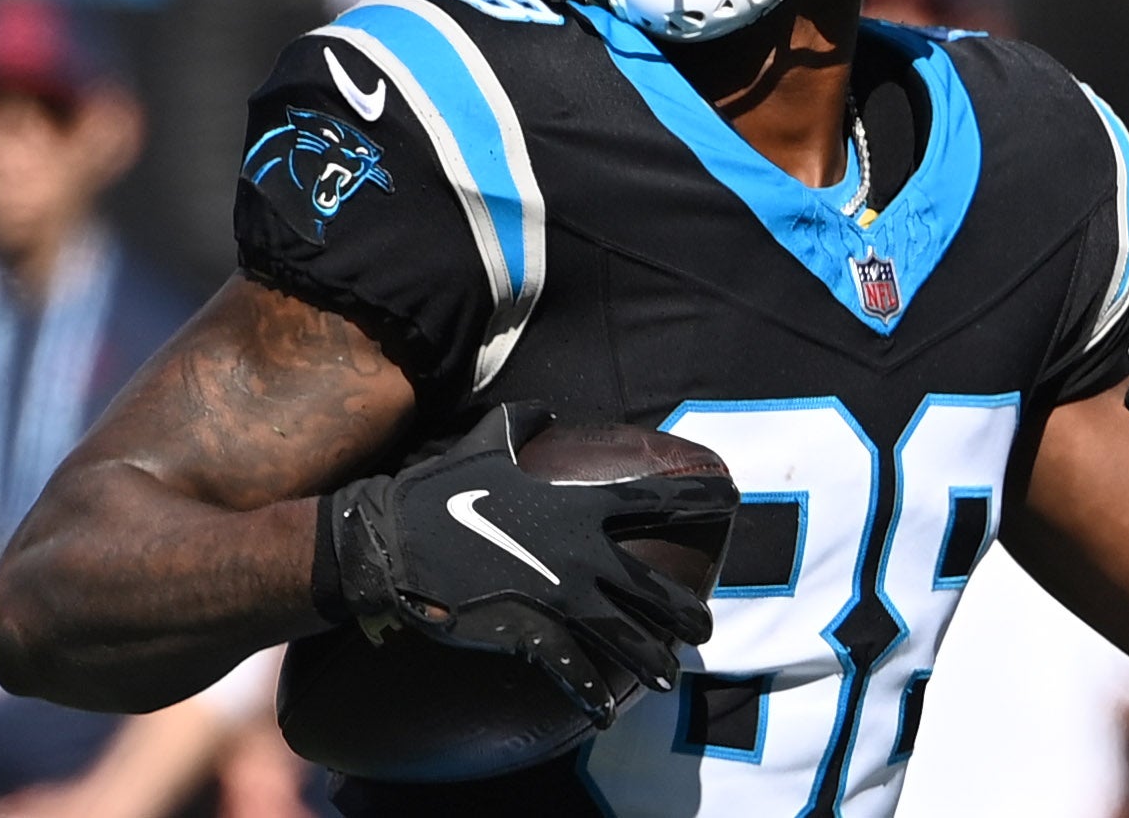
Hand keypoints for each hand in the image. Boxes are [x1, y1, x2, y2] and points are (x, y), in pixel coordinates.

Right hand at [325, 403, 737, 726]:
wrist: (397, 541)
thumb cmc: (443, 486)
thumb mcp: (490, 437)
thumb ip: (529, 422)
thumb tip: (548, 414)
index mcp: (577, 504)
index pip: (654, 499)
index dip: (697, 498)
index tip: (731, 498)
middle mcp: (580, 552)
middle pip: (652, 587)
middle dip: (685, 611)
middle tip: (705, 625)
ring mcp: (558, 595)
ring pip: (626, 636)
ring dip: (652, 661)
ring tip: (669, 677)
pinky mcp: (531, 632)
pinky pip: (572, 669)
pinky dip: (590, 695)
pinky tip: (605, 715)